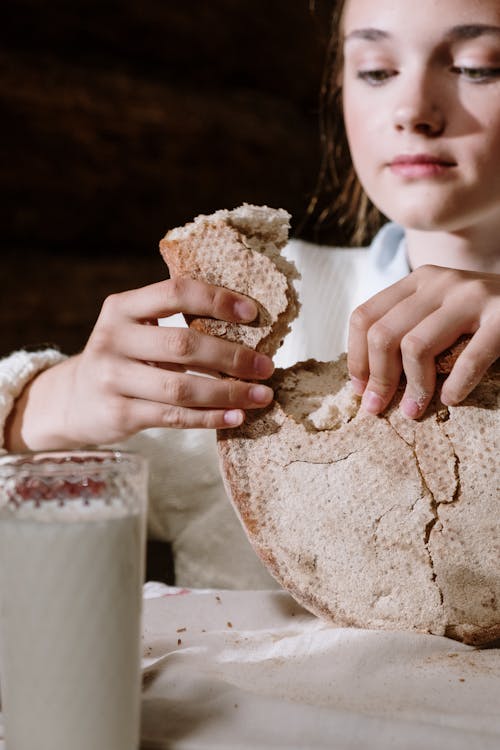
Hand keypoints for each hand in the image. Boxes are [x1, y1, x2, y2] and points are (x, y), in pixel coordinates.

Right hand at [6, 278, 274, 450]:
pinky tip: (236, 417)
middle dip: (232, 356)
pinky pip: (173, 417)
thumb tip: (245, 325)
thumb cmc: (123, 358)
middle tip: (265, 366)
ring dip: (228, 392)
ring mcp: (112, 378)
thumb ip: (173, 321)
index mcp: (122, 307)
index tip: (252, 315)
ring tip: (260, 396)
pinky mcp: (118, 414)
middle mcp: (113, 338)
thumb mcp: (135, 329)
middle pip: (183, 344)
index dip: (217, 300)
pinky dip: (209, 417)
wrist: (72, 401)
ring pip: (181, 387)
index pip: (175, 292)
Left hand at [347, 265, 499, 418]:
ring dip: (413, 388)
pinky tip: (452, 400)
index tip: (361, 391)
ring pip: (414, 346)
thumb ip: (409, 329)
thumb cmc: (484, 318)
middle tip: (378, 410)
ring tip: (415, 412)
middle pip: (382, 335)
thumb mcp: (441, 313)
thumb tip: (368, 381)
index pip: (364, 317)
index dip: (356, 358)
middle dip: (378, 380)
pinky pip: (467, 358)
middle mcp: (440, 282)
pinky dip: (456, 385)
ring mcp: (472, 296)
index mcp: (418, 281)